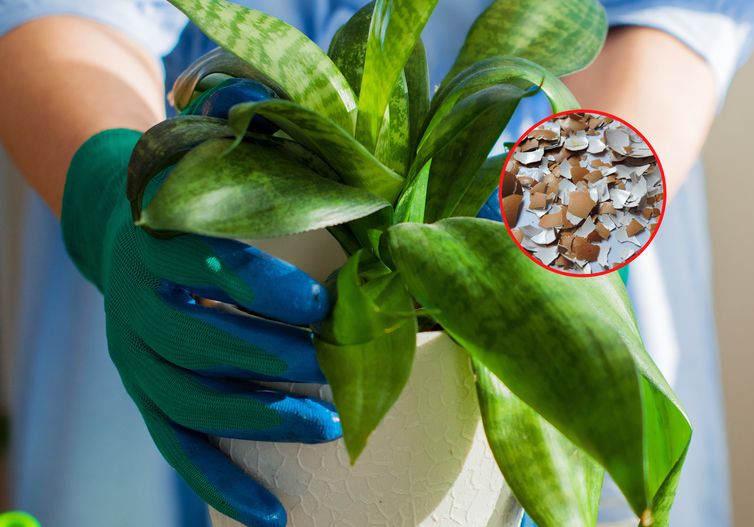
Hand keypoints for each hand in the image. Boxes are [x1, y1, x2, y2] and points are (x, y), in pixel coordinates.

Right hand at [62, 124, 335, 526]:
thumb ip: (282, 176)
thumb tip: (377, 186)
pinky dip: (223, 484)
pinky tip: (271, 513)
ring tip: (327, 425)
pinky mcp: (145, 395)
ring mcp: (134, 355)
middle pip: (199, 341)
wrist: (125, 225)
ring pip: (191, 401)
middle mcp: (137, 300)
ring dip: (261, 419)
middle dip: (273, 358)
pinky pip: (179, 448)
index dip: (263, 287)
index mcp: (159, 238)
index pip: (207, 262)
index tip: (322, 304)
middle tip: (336, 367)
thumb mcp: (227, 173)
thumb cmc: (201, 201)